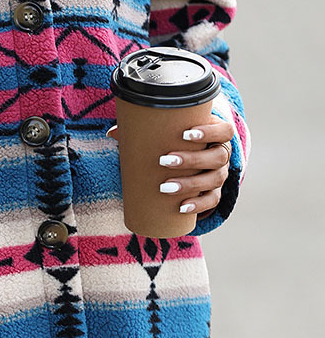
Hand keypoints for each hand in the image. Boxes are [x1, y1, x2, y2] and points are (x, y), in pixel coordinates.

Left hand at [106, 113, 234, 218]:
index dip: (209, 131)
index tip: (185, 133)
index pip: (224, 131)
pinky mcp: (214, 193)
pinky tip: (181, 208)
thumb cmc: (176, 140)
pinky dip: (197, 205)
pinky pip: (211, 201)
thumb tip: (112, 133)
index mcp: (216, 134)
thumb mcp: (167, 132)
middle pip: (217, 156)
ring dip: (190, 184)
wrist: (189, 160)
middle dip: (191, 159)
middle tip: (163, 160)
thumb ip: (145, 129)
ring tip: (165, 187)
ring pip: (214, 180)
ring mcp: (220, 175)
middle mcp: (222, 155)